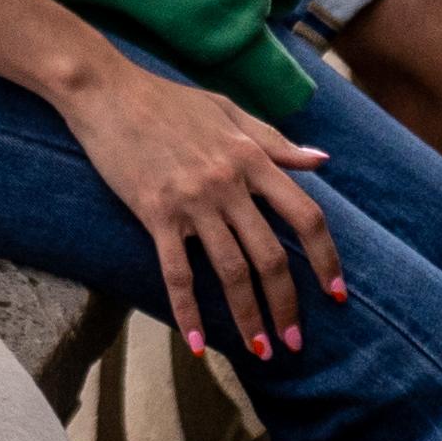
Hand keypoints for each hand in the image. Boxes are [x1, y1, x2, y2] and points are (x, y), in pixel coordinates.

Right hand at [54, 49, 344, 362]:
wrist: (105, 90)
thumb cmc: (165, 98)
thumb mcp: (227, 109)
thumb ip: (274, 140)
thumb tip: (321, 162)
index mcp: (251, 157)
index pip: (305, 216)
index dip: (326, 259)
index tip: (336, 293)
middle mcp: (228, 183)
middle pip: (270, 256)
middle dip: (286, 305)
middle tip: (294, 342)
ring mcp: (191, 201)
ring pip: (230, 271)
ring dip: (248, 317)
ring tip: (260, 350)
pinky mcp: (154, 213)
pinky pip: (177, 272)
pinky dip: (188, 310)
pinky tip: (198, 342)